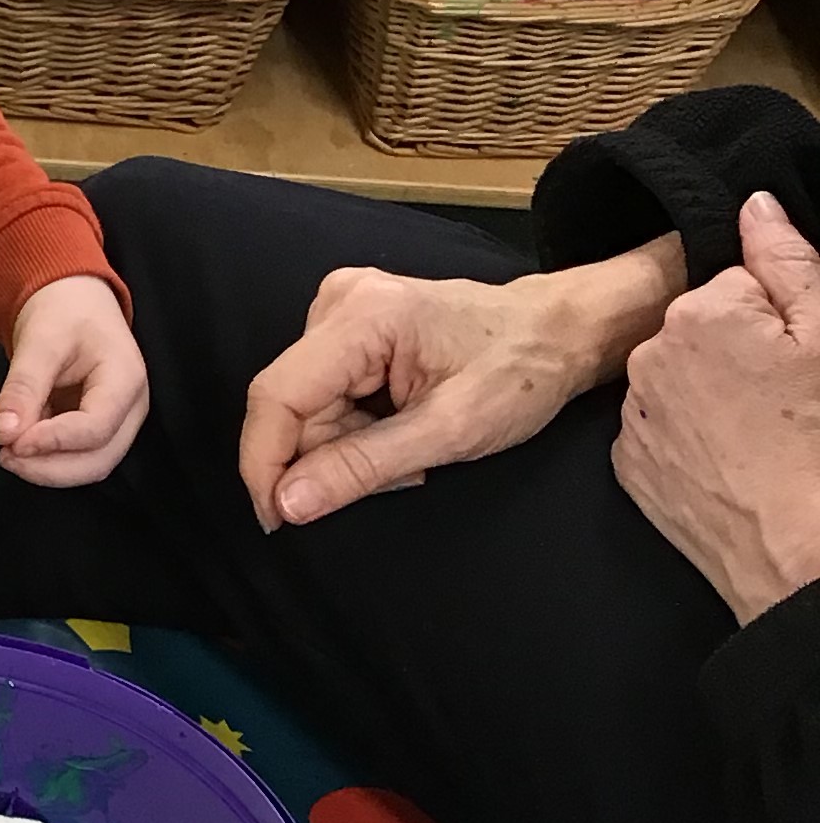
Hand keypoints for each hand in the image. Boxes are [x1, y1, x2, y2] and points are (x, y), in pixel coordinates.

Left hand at [0, 276, 148, 488]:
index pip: (96, 428)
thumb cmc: (64, 314)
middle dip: (48, 467)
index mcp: (126, 379)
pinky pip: (76, 459)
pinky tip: (20, 443)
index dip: (53, 442)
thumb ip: (22, 387)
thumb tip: (2, 434)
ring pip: (89, 467)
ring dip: (46, 469)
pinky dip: (46, 460)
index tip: (11, 442)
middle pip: (99, 460)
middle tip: (4, 454)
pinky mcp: (98, 432)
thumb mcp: (39, 341)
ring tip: (7, 450)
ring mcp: (118, 424)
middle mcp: (131, 409)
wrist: (74, 304)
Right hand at [240, 237, 683, 529]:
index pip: (276, 396)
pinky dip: (356, 427)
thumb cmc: (521, 371)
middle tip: (398, 477)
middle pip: (292, 406)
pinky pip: (324, 394)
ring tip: (411, 450)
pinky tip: (399, 427)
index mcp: (362, 317)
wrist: (558, 332)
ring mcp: (340, 309)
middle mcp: (338, 302)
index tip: (278, 519)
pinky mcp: (347, 324)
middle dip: (327, 458)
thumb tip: (287, 503)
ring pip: (306, 406)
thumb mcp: (450, 431)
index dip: (264, 463)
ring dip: (346, 446)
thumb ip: (363, 466)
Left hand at [614, 193, 819, 624]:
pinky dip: (695, 440)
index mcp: (701, 313)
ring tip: (764, 435)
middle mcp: (651, 358)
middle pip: (705, 329)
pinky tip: (735, 463)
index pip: (738, 284)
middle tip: (787, 400)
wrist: (800, 555)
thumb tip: (754, 206)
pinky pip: (665, 429)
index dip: (778, 318)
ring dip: (718, 395)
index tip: (797, 355)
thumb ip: (786, 259)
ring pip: (683, 379)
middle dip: (744, 353)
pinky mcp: (632, 467)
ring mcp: (635, 416)